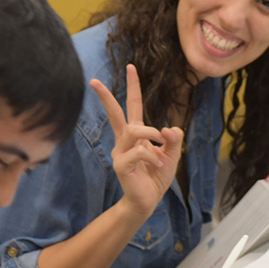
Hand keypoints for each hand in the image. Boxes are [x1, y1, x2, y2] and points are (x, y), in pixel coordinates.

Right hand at [90, 64, 183, 219]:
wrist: (148, 201)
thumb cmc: (157, 176)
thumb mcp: (172, 154)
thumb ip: (174, 139)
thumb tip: (169, 128)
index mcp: (137, 133)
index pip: (133, 105)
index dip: (134, 86)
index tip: (131, 66)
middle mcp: (125, 140)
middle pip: (114, 113)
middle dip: (105, 96)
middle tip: (94, 81)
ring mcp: (120, 151)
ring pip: (135, 130)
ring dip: (152, 134)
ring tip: (161, 148)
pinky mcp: (121, 164)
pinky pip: (140, 152)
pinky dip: (154, 156)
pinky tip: (158, 166)